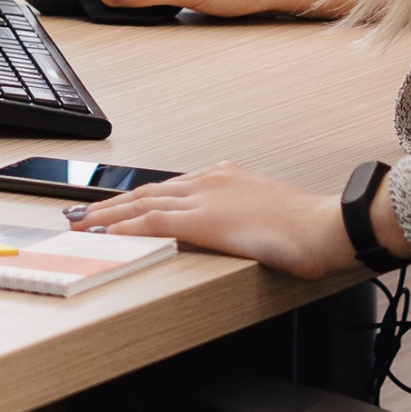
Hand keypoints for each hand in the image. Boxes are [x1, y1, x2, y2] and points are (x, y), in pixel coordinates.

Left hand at [74, 160, 355, 277]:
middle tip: (80, 214)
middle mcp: (210, 180)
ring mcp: (205, 197)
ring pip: (141, 204)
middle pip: (147, 192)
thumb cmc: (311, 228)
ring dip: (107, 215)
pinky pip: (152, 222)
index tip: (113, 206)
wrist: (331, 226)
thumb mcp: (268, 214)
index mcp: (224, 177)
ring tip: (80, 225)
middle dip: (111, 204)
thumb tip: (236, 230)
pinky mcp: (205, 219)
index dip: (136, 198)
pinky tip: (104, 235)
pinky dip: (124, 228)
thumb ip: (244, 216)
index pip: (168, 187)